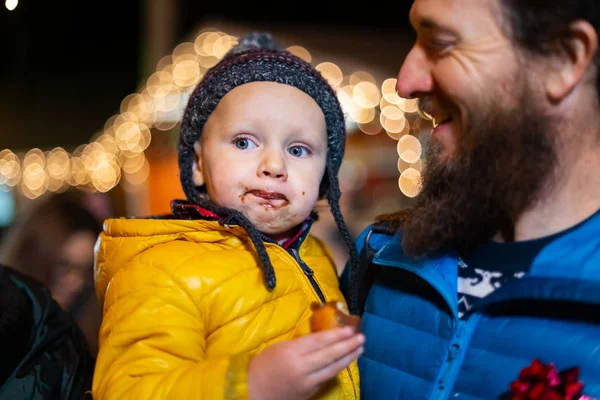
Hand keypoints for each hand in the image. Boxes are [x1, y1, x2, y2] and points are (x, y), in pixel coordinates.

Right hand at [247, 326, 363, 399]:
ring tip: (360, 349)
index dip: (336, 335)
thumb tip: (320, 338)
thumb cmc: (262, 366)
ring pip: (332, 368)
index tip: (350, 329)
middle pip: (329, 355)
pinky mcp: (310, 392)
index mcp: (291, 352)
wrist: (256, 393)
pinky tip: (346, 361)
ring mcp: (307, 382)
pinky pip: (327, 377)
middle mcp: (301, 367)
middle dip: (347, 346)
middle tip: (361, 337)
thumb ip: (299, 344)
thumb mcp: (277, 348)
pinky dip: (338, 368)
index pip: (318, 342)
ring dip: (348, 358)